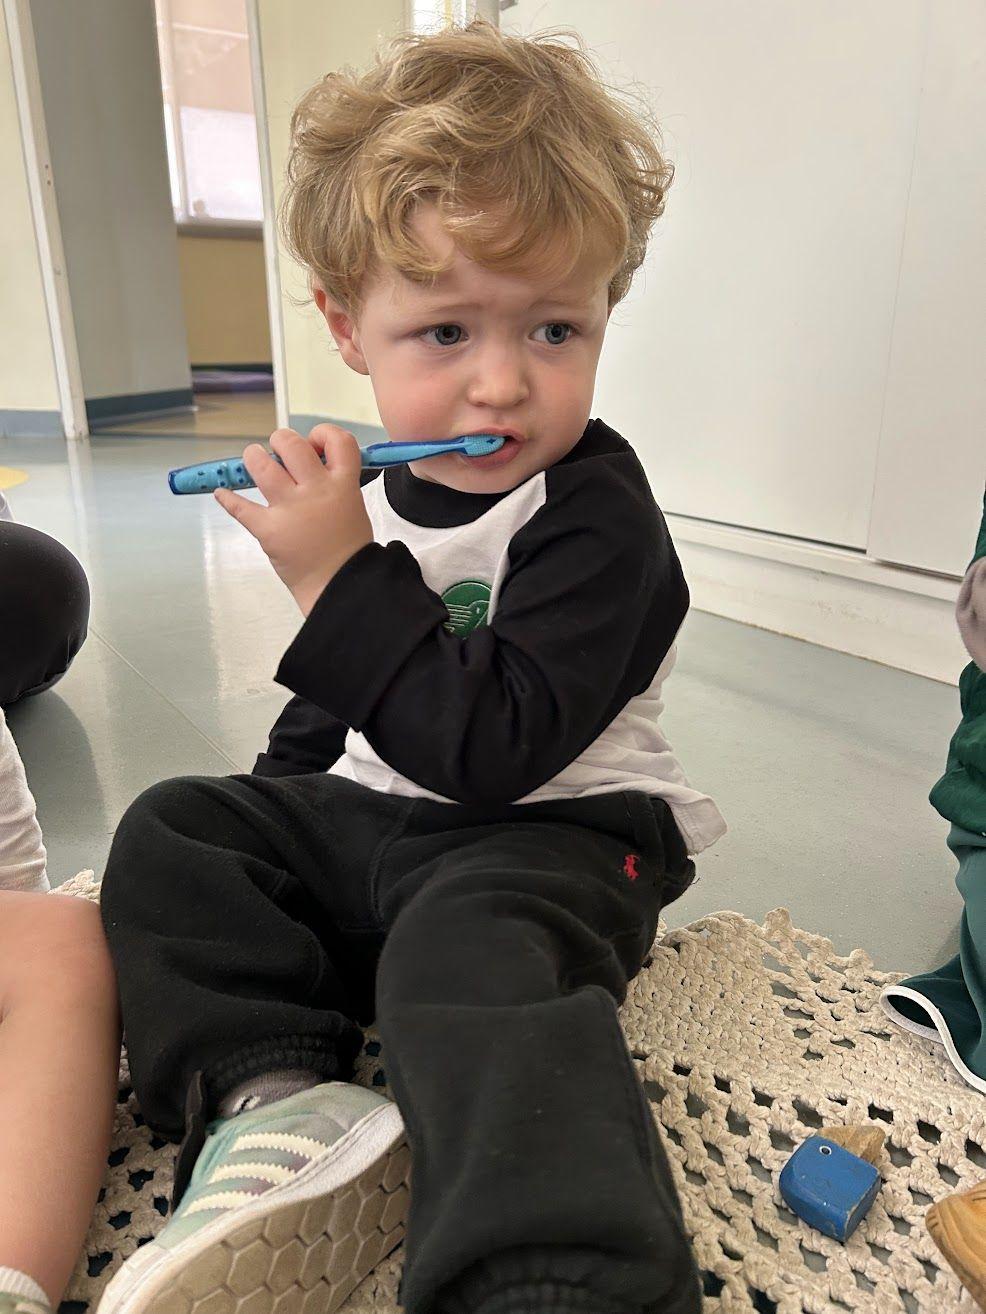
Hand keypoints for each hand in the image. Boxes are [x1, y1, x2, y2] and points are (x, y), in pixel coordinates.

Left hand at [214, 424, 372, 615]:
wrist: (340, 585)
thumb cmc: (348, 550)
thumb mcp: (354, 506)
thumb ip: (336, 482)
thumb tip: (313, 462)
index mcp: (343, 484)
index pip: (337, 440)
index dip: (323, 434)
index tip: (315, 442)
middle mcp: (315, 491)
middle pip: (291, 444)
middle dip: (281, 441)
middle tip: (278, 451)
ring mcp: (290, 509)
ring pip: (261, 465)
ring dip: (253, 458)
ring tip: (254, 460)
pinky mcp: (268, 529)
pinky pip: (240, 507)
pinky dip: (228, 498)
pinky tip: (222, 493)